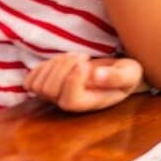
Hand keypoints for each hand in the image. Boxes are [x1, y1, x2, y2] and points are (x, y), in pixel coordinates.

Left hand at [24, 53, 144, 112]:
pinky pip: (29, 81)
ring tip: (75, 57)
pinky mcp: (46, 86)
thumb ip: (117, 77)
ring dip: (55, 64)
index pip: (69, 101)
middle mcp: (70, 104)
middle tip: (84, 57)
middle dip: (63, 67)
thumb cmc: (126, 74)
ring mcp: (55, 97)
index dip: (72, 80)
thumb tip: (95, 75)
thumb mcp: (130, 74)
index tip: (86, 63)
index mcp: (90, 104)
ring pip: (38, 86)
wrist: (116, 73)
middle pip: (49, 91)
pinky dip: (42, 66)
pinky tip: (62, 60)